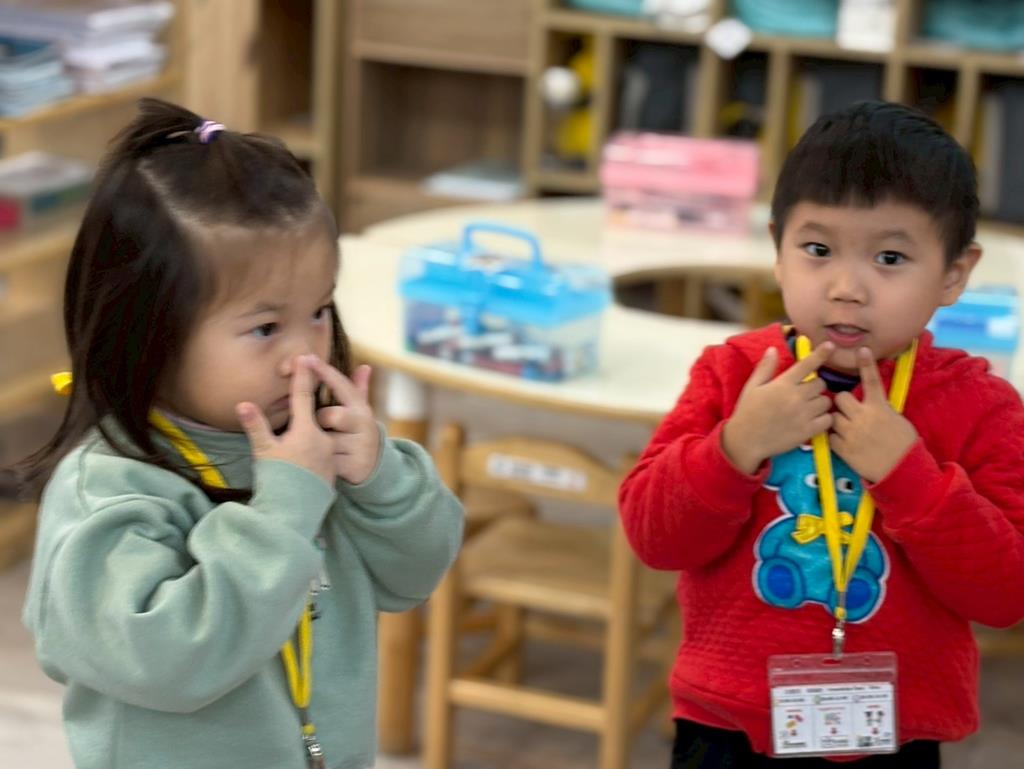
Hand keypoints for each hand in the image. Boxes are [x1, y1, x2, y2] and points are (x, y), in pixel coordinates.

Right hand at [236, 355, 335, 485]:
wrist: (292, 514)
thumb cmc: (276, 480)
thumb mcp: (264, 452)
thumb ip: (256, 426)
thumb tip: (242, 404)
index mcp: (306, 431)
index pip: (303, 397)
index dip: (302, 376)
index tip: (304, 356)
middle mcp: (322, 439)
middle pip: (314, 415)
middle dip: (308, 403)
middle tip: (309, 382)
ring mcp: (329, 455)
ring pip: (319, 435)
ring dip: (311, 428)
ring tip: (304, 422)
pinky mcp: (331, 470)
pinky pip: (322, 452)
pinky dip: (315, 447)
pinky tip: (309, 450)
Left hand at [310, 360, 380, 484]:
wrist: (374, 470)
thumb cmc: (355, 435)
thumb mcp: (358, 413)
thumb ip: (358, 390)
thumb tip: (365, 366)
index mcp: (361, 408)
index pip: (342, 385)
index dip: (324, 371)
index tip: (306, 358)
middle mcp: (364, 424)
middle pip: (331, 415)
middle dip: (320, 422)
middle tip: (319, 430)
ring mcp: (361, 445)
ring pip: (326, 440)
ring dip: (319, 445)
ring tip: (320, 450)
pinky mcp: (355, 465)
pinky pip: (326, 461)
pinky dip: (320, 464)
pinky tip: (320, 464)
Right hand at [722, 342, 834, 473]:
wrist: (746, 441)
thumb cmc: (747, 412)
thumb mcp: (752, 387)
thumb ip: (765, 368)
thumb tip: (772, 349)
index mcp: (783, 384)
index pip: (806, 365)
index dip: (820, 353)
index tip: (830, 346)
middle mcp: (796, 397)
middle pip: (820, 383)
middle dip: (815, 385)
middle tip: (805, 392)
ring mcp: (803, 415)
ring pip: (826, 401)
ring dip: (820, 402)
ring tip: (809, 407)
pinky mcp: (807, 431)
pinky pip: (828, 420)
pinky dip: (824, 418)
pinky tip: (813, 420)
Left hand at [830, 347, 916, 483]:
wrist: (902, 471)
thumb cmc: (902, 444)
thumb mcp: (896, 419)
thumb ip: (880, 408)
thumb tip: (870, 402)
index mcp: (880, 408)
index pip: (872, 381)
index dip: (866, 364)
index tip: (862, 350)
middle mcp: (864, 417)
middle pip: (840, 398)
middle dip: (842, 403)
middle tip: (848, 412)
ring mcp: (851, 433)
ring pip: (832, 416)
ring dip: (836, 420)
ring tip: (847, 429)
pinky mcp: (843, 449)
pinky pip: (829, 436)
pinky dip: (834, 438)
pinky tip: (844, 442)